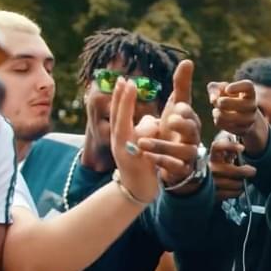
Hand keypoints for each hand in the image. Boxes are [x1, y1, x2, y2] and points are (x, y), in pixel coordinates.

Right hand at [109, 77, 159, 202]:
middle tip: (126, 79)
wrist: (136, 191)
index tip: (123, 79)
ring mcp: (125, 153)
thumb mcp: (139, 144)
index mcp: (120, 136)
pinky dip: (143, 133)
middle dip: (121, 99)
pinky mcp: (135, 163)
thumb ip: (143, 131)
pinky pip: (139, 145)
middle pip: (118, 117)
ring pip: (124, 128)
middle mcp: (118, 143)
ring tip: (131, 89)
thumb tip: (151, 120)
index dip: (121, 97)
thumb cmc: (140, 164)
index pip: (119, 114)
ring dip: (126, 107)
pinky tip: (152, 123)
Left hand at [136, 60, 202, 194]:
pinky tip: (146, 157)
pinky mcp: (181, 169)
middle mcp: (192, 137)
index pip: (190, 114)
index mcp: (190, 121)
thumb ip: (182, 85)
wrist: (175, 159)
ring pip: (181, 151)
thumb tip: (188, 60)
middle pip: (192, 131)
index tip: (176, 108)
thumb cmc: (176, 129)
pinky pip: (174, 167)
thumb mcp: (177, 107)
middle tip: (170, 120)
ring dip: (161, 146)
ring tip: (141, 143)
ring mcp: (188, 155)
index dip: (185, 111)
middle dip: (182, 125)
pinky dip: (160, 163)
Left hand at [207, 80, 261, 137]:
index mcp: (249, 93)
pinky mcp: (243, 130)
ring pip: (232, 118)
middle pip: (241, 104)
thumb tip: (213, 99)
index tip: (227, 89)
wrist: (239, 117)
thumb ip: (214, 88)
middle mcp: (252, 106)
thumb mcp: (221, 90)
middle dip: (223, 102)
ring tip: (216, 111)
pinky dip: (218, 121)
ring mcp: (249, 120)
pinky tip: (218, 118)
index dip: (237, 86)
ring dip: (219, 113)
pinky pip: (227, 126)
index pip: (248, 86)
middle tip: (218, 102)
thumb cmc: (228, 99)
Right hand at [209, 132, 255, 200]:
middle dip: (245, 171)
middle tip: (252, 171)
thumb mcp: (224, 156)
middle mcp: (210, 167)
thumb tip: (241, 149)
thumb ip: (231, 151)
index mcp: (213, 155)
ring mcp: (210, 181)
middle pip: (233, 170)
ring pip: (233, 183)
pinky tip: (238, 189)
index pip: (217, 146)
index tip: (242, 148)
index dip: (230, 146)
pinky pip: (230, 193)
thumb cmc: (221, 166)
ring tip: (243, 181)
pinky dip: (237, 192)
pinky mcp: (212, 193)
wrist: (208, 182)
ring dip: (242, 183)